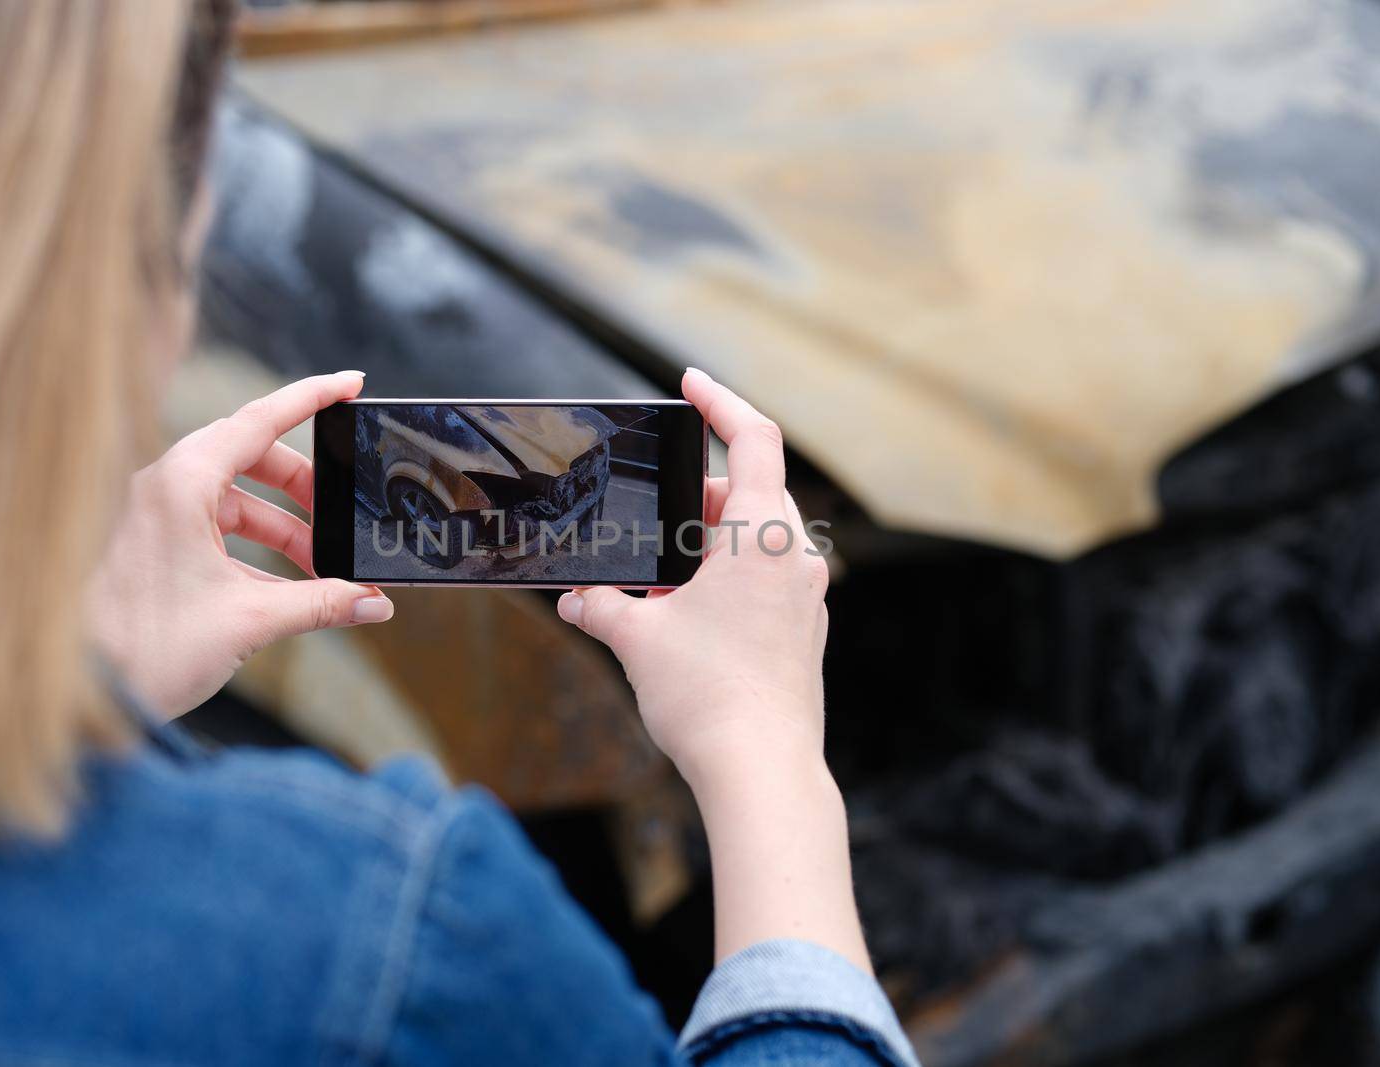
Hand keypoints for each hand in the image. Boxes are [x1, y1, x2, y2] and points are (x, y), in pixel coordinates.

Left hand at [88, 372, 392, 719]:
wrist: (81, 692)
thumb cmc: (146, 648)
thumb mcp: (249, 620)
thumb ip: (320, 604)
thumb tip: (373, 603)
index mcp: (182, 483)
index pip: (260, 420)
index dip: (312, 398)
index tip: (353, 384)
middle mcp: (165, 487)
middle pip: (252, 458)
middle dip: (305, 487)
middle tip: (343, 512)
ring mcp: (156, 515)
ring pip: (237, 498)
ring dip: (284, 527)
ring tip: (323, 566)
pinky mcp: (154, 545)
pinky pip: (218, 529)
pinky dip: (258, 550)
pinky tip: (289, 588)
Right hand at [556, 368, 829, 792]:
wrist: (763, 775)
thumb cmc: (709, 698)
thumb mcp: (638, 639)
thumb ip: (602, 606)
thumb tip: (574, 598)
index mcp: (764, 537)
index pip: (753, 439)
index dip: (721, 402)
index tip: (690, 383)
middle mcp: (797, 559)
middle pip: (750, 493)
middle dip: (695, 496)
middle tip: (651, 510)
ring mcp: (806, 599)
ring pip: (757, 543)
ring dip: (707, 545)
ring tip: (656, 578)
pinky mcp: (802, 635)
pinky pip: (765, 583)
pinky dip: (725, 580)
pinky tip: (683, 616)